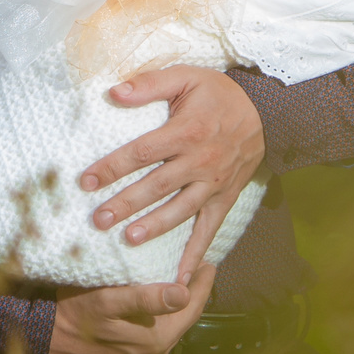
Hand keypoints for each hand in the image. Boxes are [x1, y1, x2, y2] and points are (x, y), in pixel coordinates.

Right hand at [46, 264, 215, 353]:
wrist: (43, 341)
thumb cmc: (74, 313)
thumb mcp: (107, 300)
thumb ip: (146, 299)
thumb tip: (182, 293)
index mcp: (154, 344)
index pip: (190, 309)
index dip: (202, 284)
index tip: (210, 261)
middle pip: (182, 322)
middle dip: (191, 294)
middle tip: (197, 266)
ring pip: (169, 332)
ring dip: (175, 309)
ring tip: (180, 282)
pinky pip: (153, 342)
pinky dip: (159, 323)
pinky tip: (157, 306)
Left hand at [80, 65, 265, 282]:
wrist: (267, 112)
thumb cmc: (220, 92)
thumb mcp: (187, 75)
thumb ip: (150, 84)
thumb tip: (114, 92)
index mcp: (186, 131)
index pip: (142, 152)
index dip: (112, 167)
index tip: (86, 181)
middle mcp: (200, 161)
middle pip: (156, 185)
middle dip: (125, 203)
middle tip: (98, 219)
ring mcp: (213, 183)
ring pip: (180, 209)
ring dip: (154, 226)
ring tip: (129, 239)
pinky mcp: (224, 198)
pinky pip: (209, 229)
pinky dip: (196, 254)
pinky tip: (181, 277)